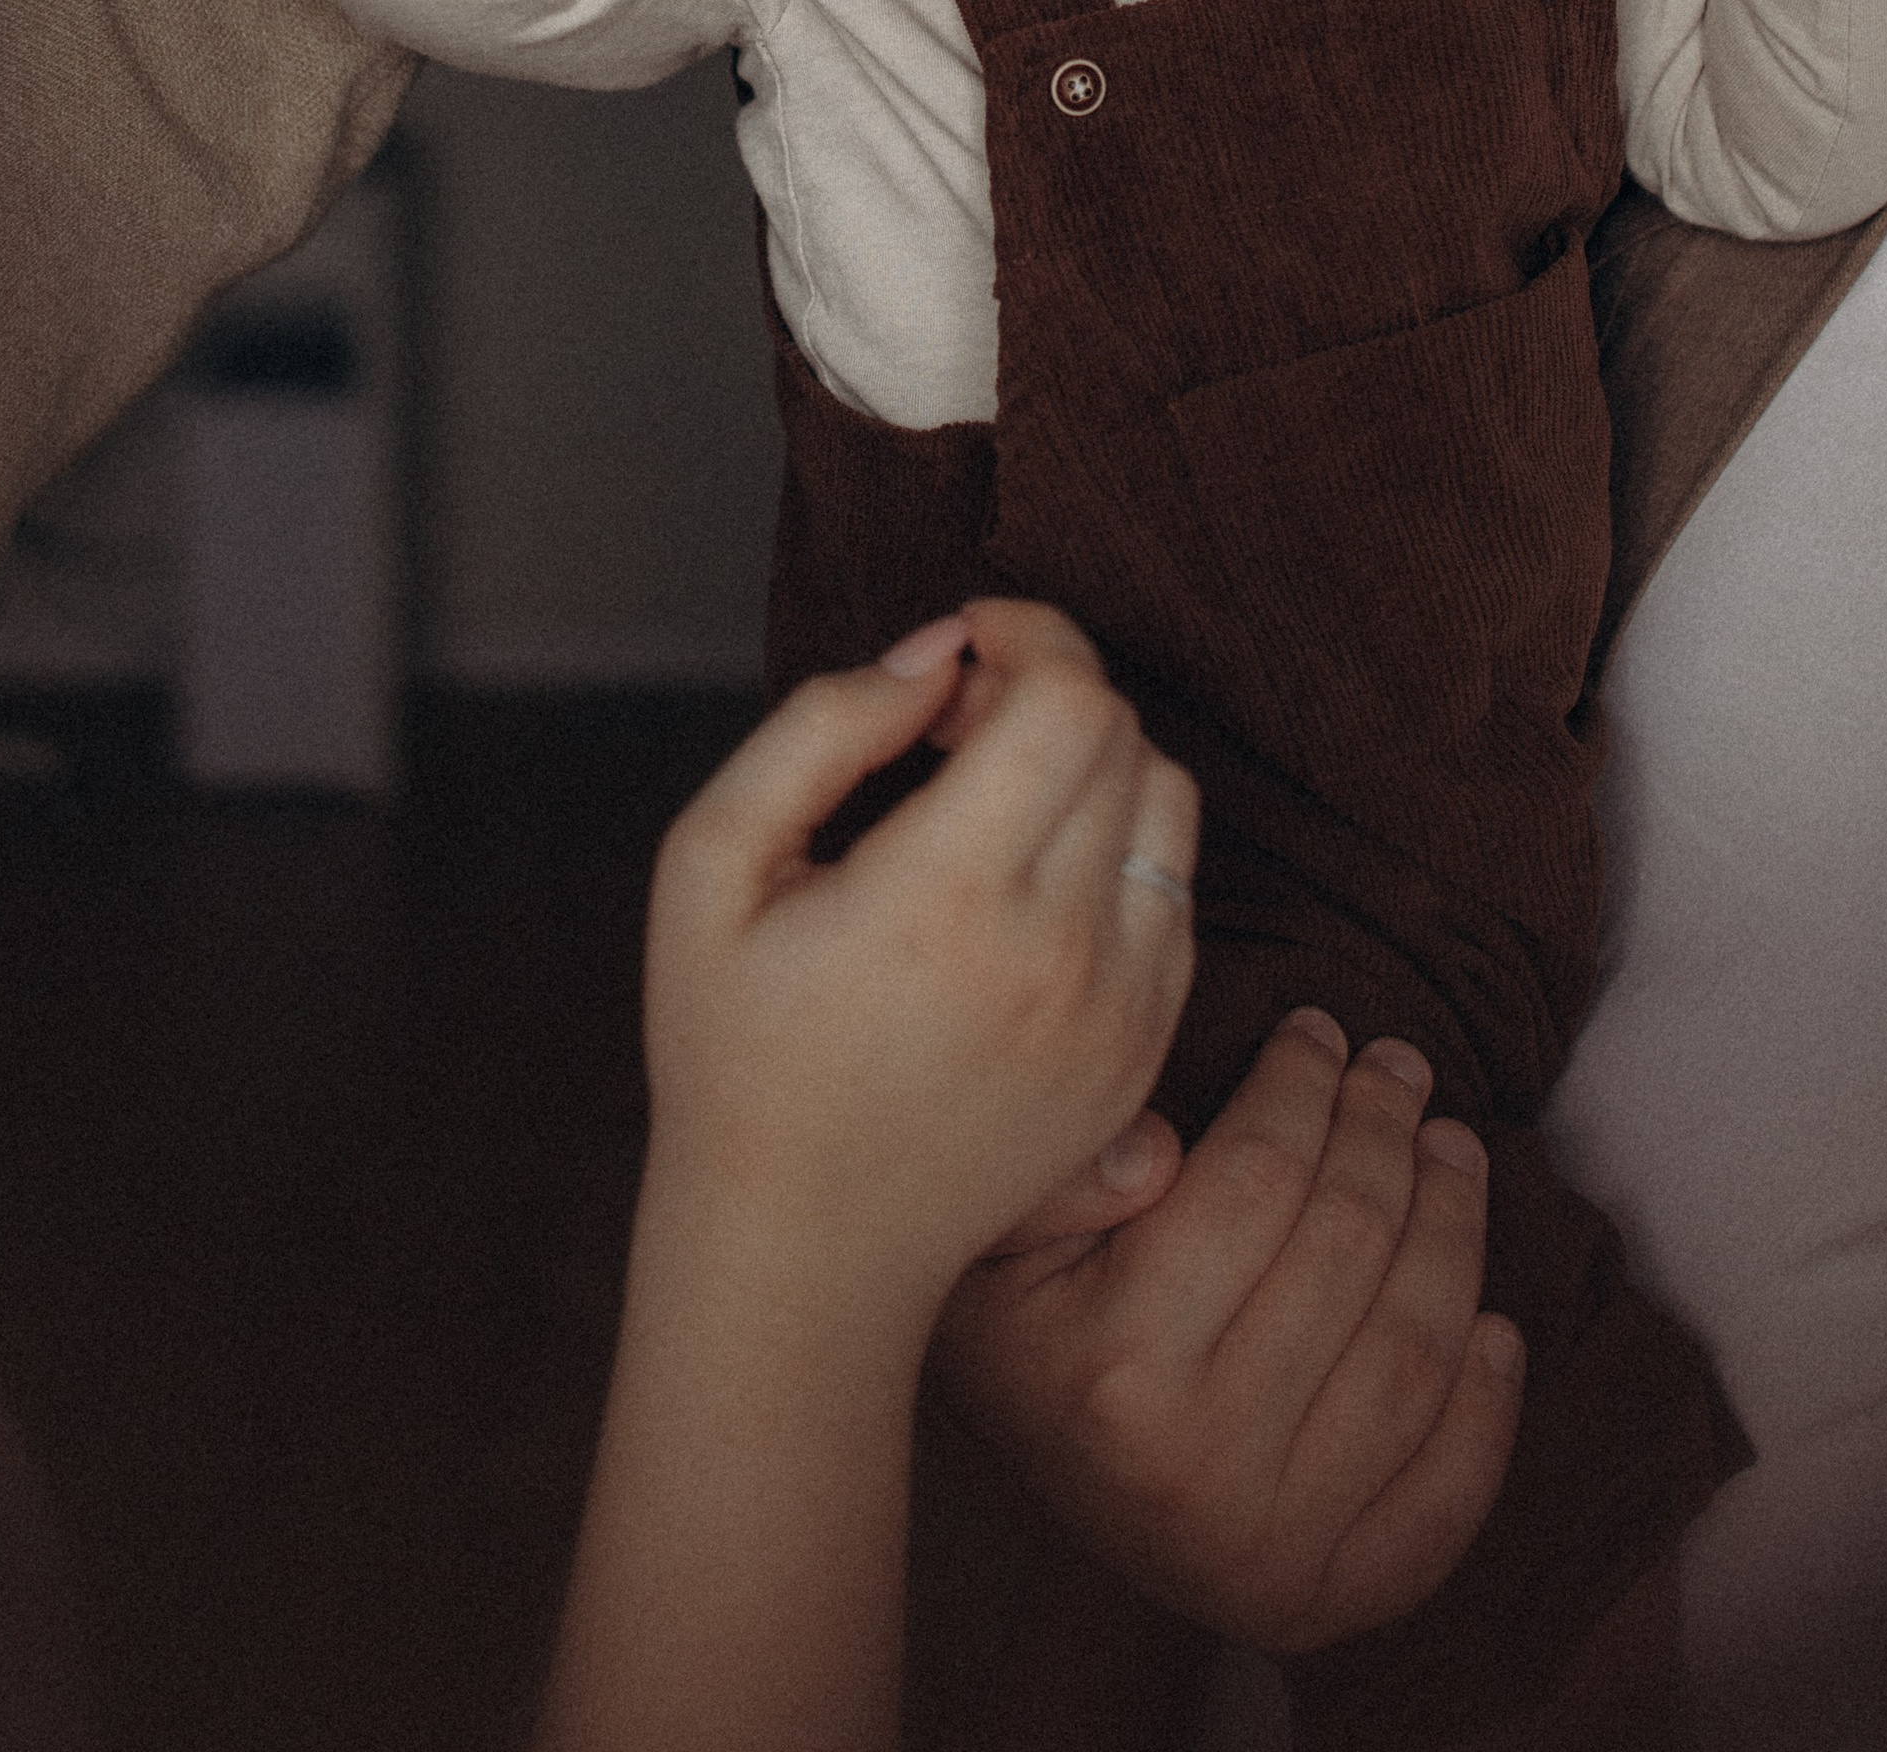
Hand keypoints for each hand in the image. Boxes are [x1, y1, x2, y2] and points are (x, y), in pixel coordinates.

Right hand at [640, 601, 1198, 1310]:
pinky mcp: (1144, 1056)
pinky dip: (1119, 853)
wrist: (805, 1250)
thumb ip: (819, 728)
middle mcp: (1061, 950)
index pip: (1070, 696)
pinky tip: (1029, 888)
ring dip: (1093, 766)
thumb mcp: (711, 864)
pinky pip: (1175, 897)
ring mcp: (1119, 1010)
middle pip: (1122, 734)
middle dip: (1042, 690)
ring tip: (995, 805)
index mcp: (949, 895)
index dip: (1024, 635)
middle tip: (948, 733)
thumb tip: (933, 655)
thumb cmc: (736, 1050)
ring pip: (1167, 806)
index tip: (956, 655)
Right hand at [932, 1011, 1524, 1653]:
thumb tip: (1160, 1148)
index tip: (1320, 1028)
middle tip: (1401, 1067)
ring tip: (1454, 1150)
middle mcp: (1199, 1463)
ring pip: (1412, 1352)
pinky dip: (1489, 1403)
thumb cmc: (1030, 1333)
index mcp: (1114, 1364)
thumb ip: (1062, 1174)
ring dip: (1454, 1231)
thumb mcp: (996, 1241)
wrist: (1047, 1500)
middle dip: (1387, 1132)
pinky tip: (1494, 1321)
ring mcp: (1273, 1545)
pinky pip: (1446, 1495)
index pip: (1256, 1180)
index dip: (1302, 1085)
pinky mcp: (1330, 1599)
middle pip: (1346, 1250)